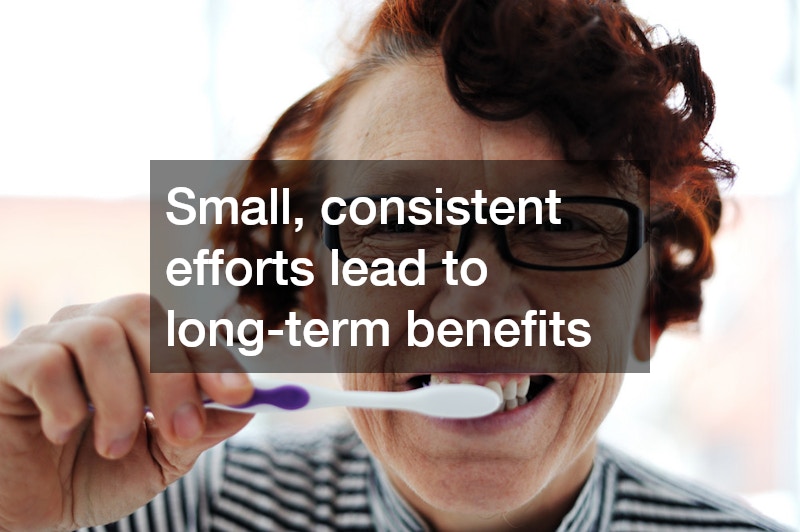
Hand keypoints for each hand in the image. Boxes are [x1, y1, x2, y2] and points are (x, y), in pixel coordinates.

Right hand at [0, 294, 253, 530]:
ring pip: (98, 335)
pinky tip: (62, 434)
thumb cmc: (86, 478)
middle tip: (180, 431)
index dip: (213, 359)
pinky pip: (47, 362)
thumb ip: (194, 435)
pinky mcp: (8, 365)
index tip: (241, 395)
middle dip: (173, 376)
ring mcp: (47, 342)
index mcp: (133, 346)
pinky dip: (67, 404)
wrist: (17, 512)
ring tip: (112, 446)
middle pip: (143, 315)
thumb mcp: (154, 463)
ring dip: (120, 399)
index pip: (179, 330)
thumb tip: (245, 409)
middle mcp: (91, 330)